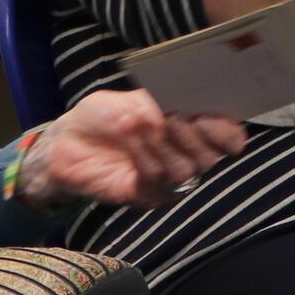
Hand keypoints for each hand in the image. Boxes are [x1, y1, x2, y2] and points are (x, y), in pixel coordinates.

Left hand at [21, 90, 246, 209]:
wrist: (66, 140)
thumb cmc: (104, 116)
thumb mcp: (137, 98)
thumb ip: (166, 104)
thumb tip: (185, 112)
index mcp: (191, 130)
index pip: (228, 138)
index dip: (226, 131)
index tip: (209, 118)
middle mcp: (184, 158)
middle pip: (208, 157)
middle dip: (189, 133)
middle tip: (166, 115)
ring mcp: (166, 182)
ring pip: (184, 170)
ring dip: (159, 142)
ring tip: (134, 124)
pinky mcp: (144, 196)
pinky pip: (156, 180)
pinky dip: (143, 155)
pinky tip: (127, 139)